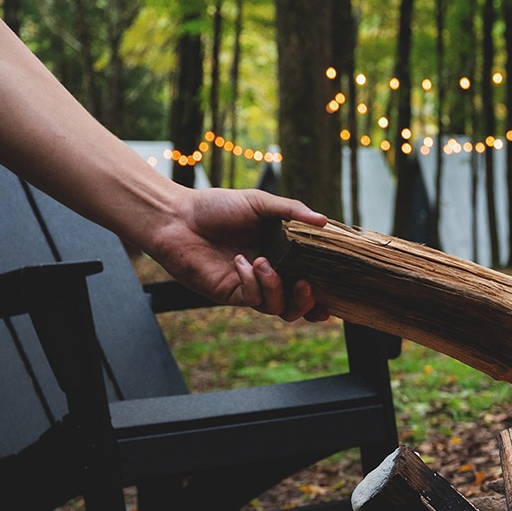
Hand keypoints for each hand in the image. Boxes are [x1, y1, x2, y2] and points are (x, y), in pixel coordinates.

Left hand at [143, 189, 328, 321]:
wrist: (177, 217)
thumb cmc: (217, 206)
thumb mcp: (260, 203)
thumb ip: (292, 211)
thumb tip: (324, 221)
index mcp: (281, 254)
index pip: (309, 280)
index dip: (323, 293)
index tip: (334, 297)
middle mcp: (269, 274)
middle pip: (298, 304)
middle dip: (307, 301)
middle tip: (306, 285)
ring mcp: (250, 286)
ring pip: (278, 307)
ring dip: (278, 289)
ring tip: (264, 263)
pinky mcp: (231, 293)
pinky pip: (253, 299)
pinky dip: (253, 283)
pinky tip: (241, 262)